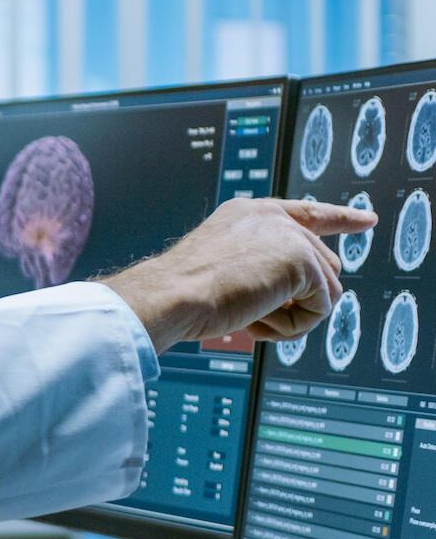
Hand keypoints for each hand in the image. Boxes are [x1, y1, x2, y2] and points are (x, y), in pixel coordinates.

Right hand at [102, 198, 375, 352]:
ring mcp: (289, 235)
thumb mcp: (222, 268)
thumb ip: (260, 266)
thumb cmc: (182, 291)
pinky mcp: (302, 260)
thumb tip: (303, 292)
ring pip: (325, 288)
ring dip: (293, 316)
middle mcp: (272, 217)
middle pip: (323, 263)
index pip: (306, 212)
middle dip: (300, 300)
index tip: (367, 220)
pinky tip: (260, 324)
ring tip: (253, 322)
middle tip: (257, 320)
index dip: (340, 217)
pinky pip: (322, 306)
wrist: (172, 294)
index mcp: (249, 213)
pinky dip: (295, 326)